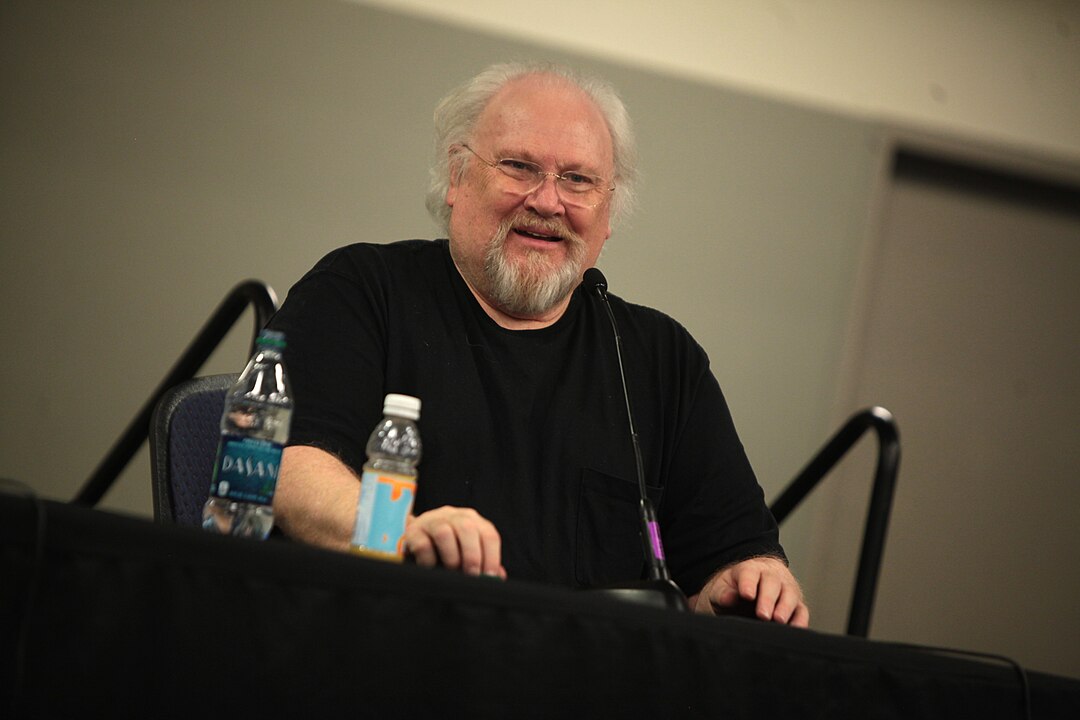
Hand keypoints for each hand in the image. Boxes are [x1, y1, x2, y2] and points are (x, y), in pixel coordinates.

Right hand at [403, 506, 506, 578]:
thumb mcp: (467, 552)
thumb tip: (498, 577)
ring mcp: (432, 520)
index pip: (488, 534)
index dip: (492, 557)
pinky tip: (431, 568)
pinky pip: (423, 545)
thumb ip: (484, 563)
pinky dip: (429, 561)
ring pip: (444, 532)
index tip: (490, 577)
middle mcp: (454, 516)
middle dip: (472, 556)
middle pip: (467, 528)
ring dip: (451, 557)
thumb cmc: (447, 549)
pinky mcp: (413, 531)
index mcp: (472, 520)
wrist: (416, 538)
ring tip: (451, 571)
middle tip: (471, 575)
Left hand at [688, 556, 808, 626]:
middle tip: (762, 614)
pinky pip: (802, 611)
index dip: (748, 583)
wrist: (748, 590)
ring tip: (778, 620)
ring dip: (786, 607)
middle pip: (772, 582)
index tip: (746, 595)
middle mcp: (771, 576)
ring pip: (790, 594)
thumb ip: (722, 593)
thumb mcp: (720, 589)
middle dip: (768, 599)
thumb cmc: (733, 590)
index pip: (749, 573)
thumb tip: (729, 598)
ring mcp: (786, 589)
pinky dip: (800, 620)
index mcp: (749, 570)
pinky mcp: (797, 605)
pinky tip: (794, 629)